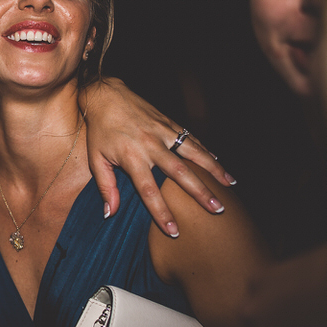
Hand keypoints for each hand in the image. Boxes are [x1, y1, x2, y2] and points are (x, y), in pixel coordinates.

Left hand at [80, 78, 235, 237]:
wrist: (106, 95)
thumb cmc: (100, 131)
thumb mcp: (96, 159)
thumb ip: (106, 187)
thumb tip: (111, 213)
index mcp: (132, 157)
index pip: (149, 191)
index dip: (161, 211)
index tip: (173, 230)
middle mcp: (151, 145)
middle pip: (179, 173)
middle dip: (199, 192)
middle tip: (216, 209)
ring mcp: (163, 132)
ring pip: (193, 153)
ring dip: (213, 169)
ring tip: (230, 185)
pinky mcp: (170, 123)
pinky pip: (192, 139)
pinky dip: (207, 151)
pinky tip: (220, 163)